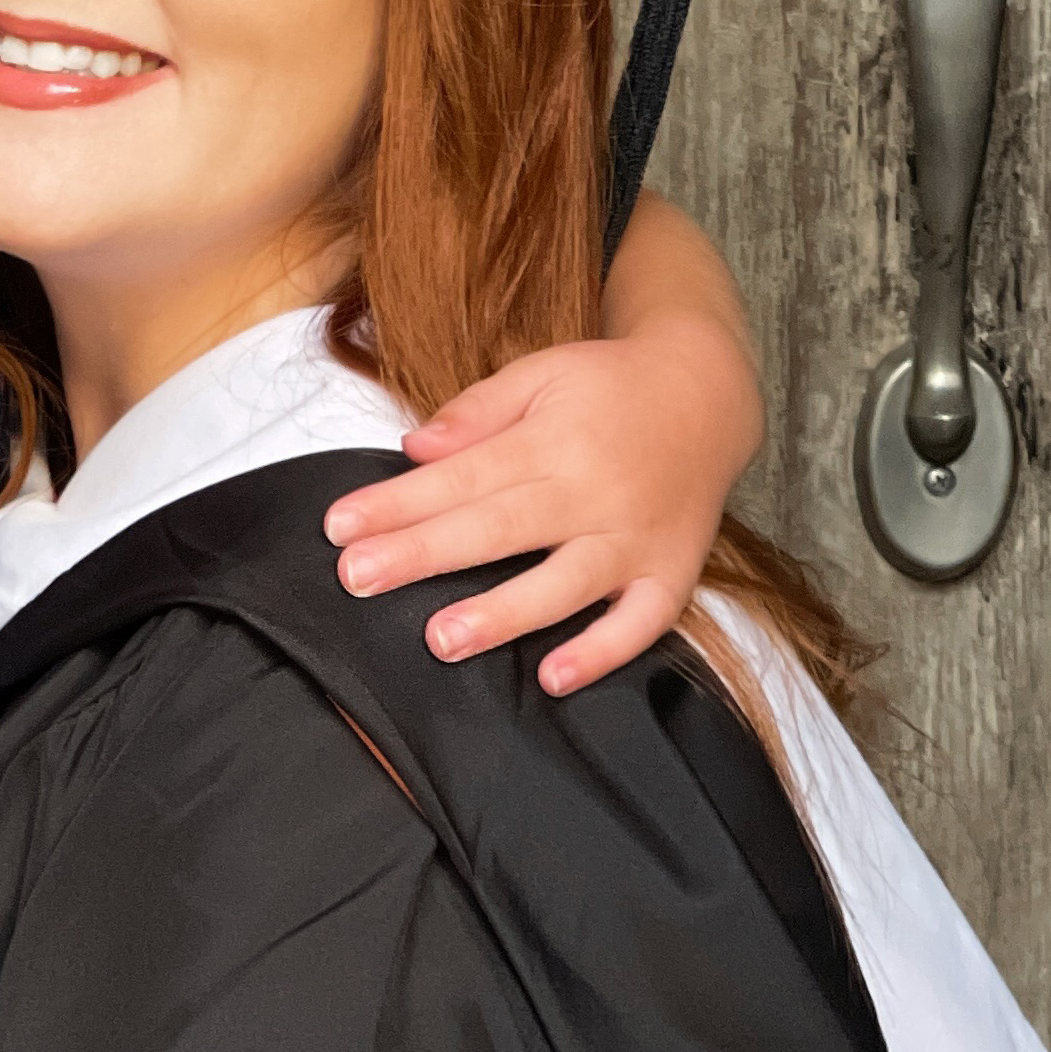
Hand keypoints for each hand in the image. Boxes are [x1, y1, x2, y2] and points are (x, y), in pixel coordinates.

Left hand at [322, 313, 762, 693]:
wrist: (711, 394)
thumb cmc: (609, 385)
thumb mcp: (541, 372)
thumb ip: (477, 411)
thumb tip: (413, 449)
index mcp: (552, 439)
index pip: (461, 476)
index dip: (398, 503)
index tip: (339, 527)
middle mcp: (594, 492)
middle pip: (498, 529)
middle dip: (423, 555)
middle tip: (357, 579)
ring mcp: (635, 538)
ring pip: (564, 584)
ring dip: (503, 614)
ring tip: (441, 639)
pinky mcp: (672, 573)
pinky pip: (642, 622)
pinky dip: (604, 653)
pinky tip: (555, 678)